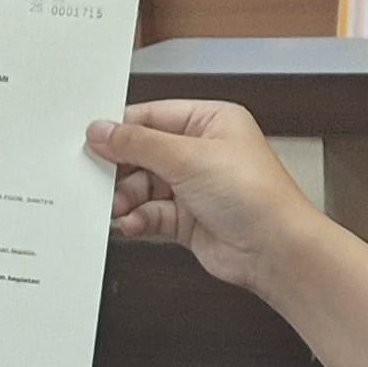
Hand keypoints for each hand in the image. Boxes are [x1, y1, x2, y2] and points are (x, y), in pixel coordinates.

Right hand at [87, 100, 321, 289]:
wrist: (275, 250)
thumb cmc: (255, 196)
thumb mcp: (188, 157)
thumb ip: (138, 143)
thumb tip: (102, 130)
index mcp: (210, 121)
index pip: (153, 117)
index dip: (121, 129)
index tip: (92, 140)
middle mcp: (203, 152)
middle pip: (144, 153)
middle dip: (122, 170)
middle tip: (100, 179)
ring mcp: (195, 187)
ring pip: (144, 187)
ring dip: (127, 198)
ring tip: (119, 207)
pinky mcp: (188, 219)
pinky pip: (151, 214)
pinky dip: (139, 219)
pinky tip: (134, 224)